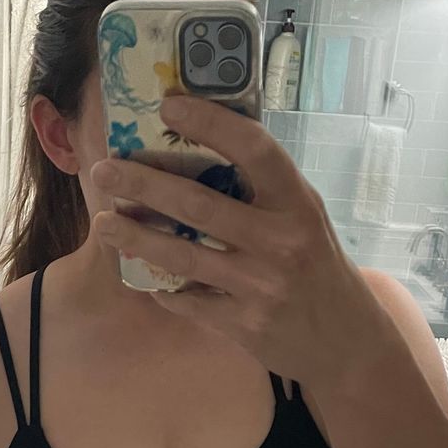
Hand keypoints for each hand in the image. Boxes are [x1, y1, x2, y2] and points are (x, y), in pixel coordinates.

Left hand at [90, 93, 399, 399]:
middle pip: (199, 205)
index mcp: (298, 204)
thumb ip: (263, 189)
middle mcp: (280, 242)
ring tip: (102, 222)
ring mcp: (261, 286)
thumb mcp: (305, 217)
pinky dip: (161, 287)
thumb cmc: (317, 267)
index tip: (169, 106)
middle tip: (104, 170)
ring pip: (182, 257)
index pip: (253, 150)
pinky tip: (141, 273)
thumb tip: (201, 144)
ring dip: (135, 237)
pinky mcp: (244, 325)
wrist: (345, 342)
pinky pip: (188, 301)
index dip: (210, 123)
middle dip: (143, 185)